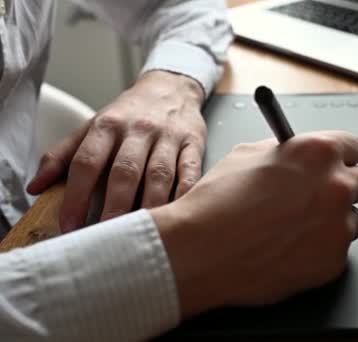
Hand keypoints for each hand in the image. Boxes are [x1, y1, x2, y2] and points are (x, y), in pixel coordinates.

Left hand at [27, 71, 205, 231]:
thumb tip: (35, 187)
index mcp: (107, 125)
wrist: (171, 88)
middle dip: (115, 206)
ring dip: (150, 206)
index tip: (71, 225)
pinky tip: (178, 215)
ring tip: (142, 232)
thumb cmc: (128, 115)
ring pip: (160, 175)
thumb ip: (62, 155)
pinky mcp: (194, 144)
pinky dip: (186, 194)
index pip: (87, 162)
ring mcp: (168, 137)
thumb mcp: (91, 126)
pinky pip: (191, 172)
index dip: (76, 195)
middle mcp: (139, 129)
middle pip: (125, 171)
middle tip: (109, 236)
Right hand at [150, 131, 357, 317]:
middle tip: (315, 199)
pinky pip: (336, 251)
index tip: (334, 165)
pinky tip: (288, 250)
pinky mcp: (333, 262)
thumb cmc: (217, 203)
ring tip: (292, 230)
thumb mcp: (247, 156)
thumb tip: (296, 157)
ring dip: (331, 223)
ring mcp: (338, 227)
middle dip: (340, 188)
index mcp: (318, 153)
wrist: (201, 251)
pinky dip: (319, 251)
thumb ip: (285, 153)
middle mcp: (336, 186)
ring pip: (350, 220)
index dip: (340, 156)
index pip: (353, 147)